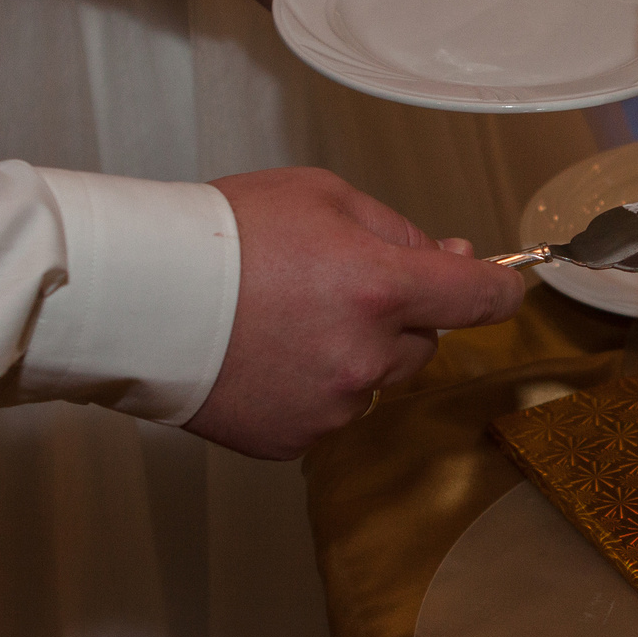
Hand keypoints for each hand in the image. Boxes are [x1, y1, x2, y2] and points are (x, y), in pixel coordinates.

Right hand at [187, 168, 525, 459]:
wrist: (136, 298)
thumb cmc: (222, 234)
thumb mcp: (321, 196)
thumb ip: (396, 230)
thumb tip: (451, 255)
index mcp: (383, 288)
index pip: (479, 298)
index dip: (498, 289)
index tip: (501, 286)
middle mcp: (367, 357)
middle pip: (423, 341)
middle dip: (396, 315)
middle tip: (333, 285)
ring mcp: (332, 405)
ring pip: (375, 379)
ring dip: (353, 354)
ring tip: (284, 321)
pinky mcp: (295, 439)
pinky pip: (329, 411)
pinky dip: (310, 388)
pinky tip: (265, 356)